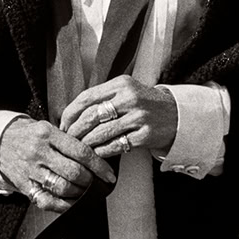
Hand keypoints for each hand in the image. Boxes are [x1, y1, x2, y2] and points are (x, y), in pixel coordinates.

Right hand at [0, 116, 116, 212]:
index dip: (99, 165)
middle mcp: (38, 151)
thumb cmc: (29, 134)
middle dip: (90, 181)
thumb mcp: (46, 126)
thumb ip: (67, 139)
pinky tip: (73, 204)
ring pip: (62, 188)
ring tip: (87, 193)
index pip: (80, 151)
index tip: (109, 174)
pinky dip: (64, 206)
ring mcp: (29, 170)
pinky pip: (47, 201)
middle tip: (98, 184)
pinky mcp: (23, 185)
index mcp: (47, 133)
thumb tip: (96, 155)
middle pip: (73, 172)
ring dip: (79, 194)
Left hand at [60, 75, 177, 157]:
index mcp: (121, 84)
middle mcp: (130, 97)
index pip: (87, 97)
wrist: (175, 114)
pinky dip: (102, 151)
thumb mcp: (125, 91)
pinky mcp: (146, 134)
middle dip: (76, 130)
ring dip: (86, 143)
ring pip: (102, 132)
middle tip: (68, 140)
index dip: (71, 112)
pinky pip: (117, 145)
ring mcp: (139, 116)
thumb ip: (103, 97)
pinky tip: (96, 155)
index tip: (63, 124)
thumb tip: (72, 113)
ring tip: (79, 149)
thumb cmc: (143, 103)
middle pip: (92, 115)